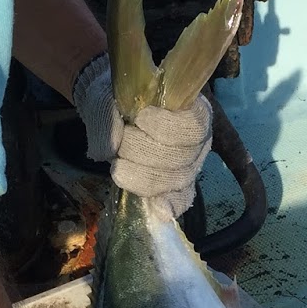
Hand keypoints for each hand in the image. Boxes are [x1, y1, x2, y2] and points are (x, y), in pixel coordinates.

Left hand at [71, 56, 211, 218]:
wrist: (114, 116)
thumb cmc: (117, 101)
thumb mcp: (106, 97)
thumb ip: (106, 115)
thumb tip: (110, 148)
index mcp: (194, 111)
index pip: (192, 125)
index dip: (166, 126)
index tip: (140, 119)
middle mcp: (199, 142)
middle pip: (180, 157)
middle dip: (142, 152)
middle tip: (120, 143)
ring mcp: (190, 168)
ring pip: (174, 180)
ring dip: (140, 175)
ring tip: (118, 164)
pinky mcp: (178, 189)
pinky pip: (180, 200)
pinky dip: (168, 205)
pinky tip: (157, 210)